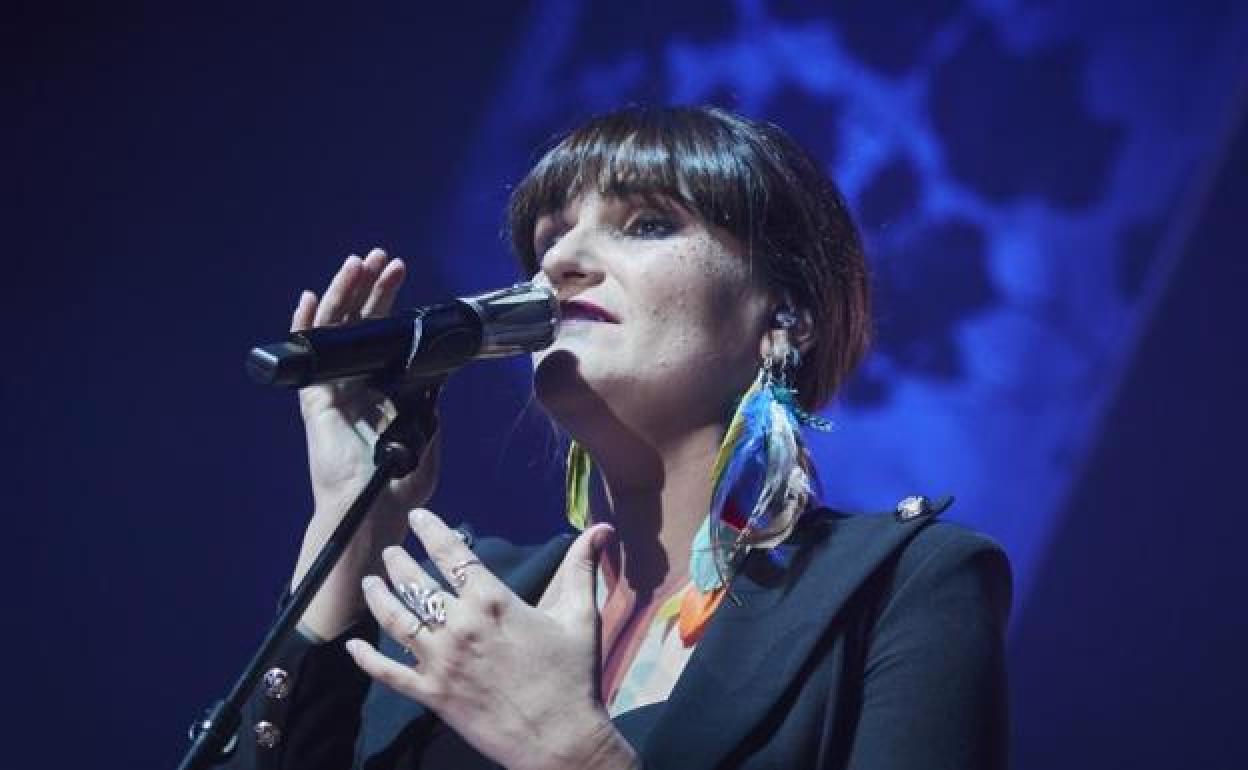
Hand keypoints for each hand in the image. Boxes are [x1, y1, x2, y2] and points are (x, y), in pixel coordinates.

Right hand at [290, 250, 441, 637]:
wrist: (371, 508)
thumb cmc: (400, 483)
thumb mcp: (428, 439)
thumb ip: (431, 409)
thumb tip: (439, 376)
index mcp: (384, 386)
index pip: (387, 333)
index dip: (392, 304)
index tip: (402, 277)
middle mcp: (357, 381)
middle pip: (362, 323)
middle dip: (373, 289)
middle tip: (385, 261)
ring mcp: (334, 387)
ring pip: (336, 328)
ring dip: (345, 294)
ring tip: (358, 264)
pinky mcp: (314, 400)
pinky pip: (307, 356)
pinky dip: (306, 326)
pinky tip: (312, 298)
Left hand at [347, 509, 637, 769]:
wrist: (560, 740)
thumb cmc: (573, 676)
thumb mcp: (580, 616)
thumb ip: (582, 568)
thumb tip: (602, 529)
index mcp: (493, 602)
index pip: (454, 555)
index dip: (433, 531)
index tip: (419, 517)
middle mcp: (460, 626)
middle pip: (417, 583)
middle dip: (399, 562)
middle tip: (391, 551)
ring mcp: (441, 661)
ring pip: (396, 620)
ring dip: (378, 598)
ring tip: (369, 582)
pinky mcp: (432, 694)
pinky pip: (388, 672)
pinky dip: (366, 659)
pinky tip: (353, 645)